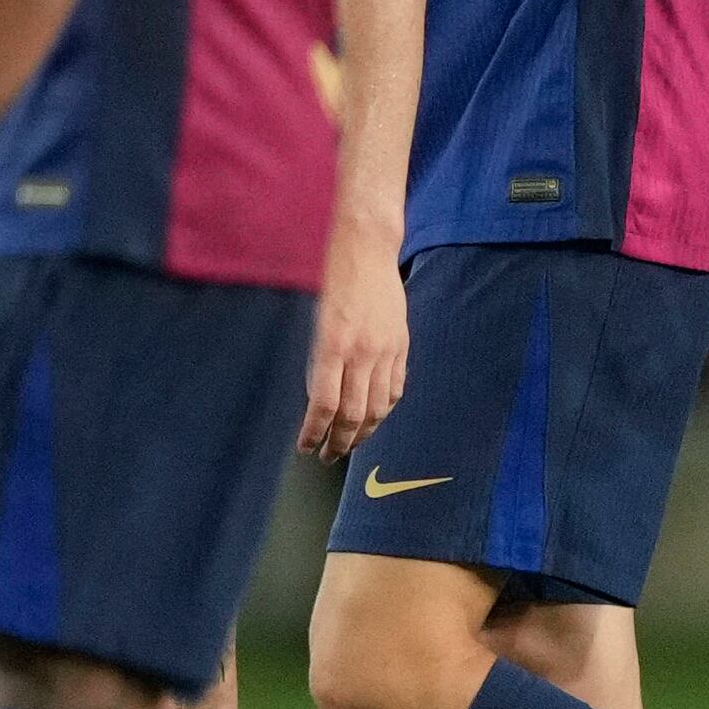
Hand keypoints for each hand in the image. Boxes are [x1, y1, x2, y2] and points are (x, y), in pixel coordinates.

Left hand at [301, 239, 408, 461]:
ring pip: (378, 407)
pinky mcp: (402, 346)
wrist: (367, 252)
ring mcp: (386, 351)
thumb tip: (317, 401)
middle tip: (327, 456)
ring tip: (349, 444)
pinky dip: (385, 409)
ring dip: (363, 432)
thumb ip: (319, 362)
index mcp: (332, 346)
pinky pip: (396, 388)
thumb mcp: (315, 322)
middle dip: (339, 442)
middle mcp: (362, 353)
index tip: (305, 448)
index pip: (323, 404)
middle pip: (353, 413)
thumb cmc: (331, 283)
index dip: (314, 432)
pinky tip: (375, 418)